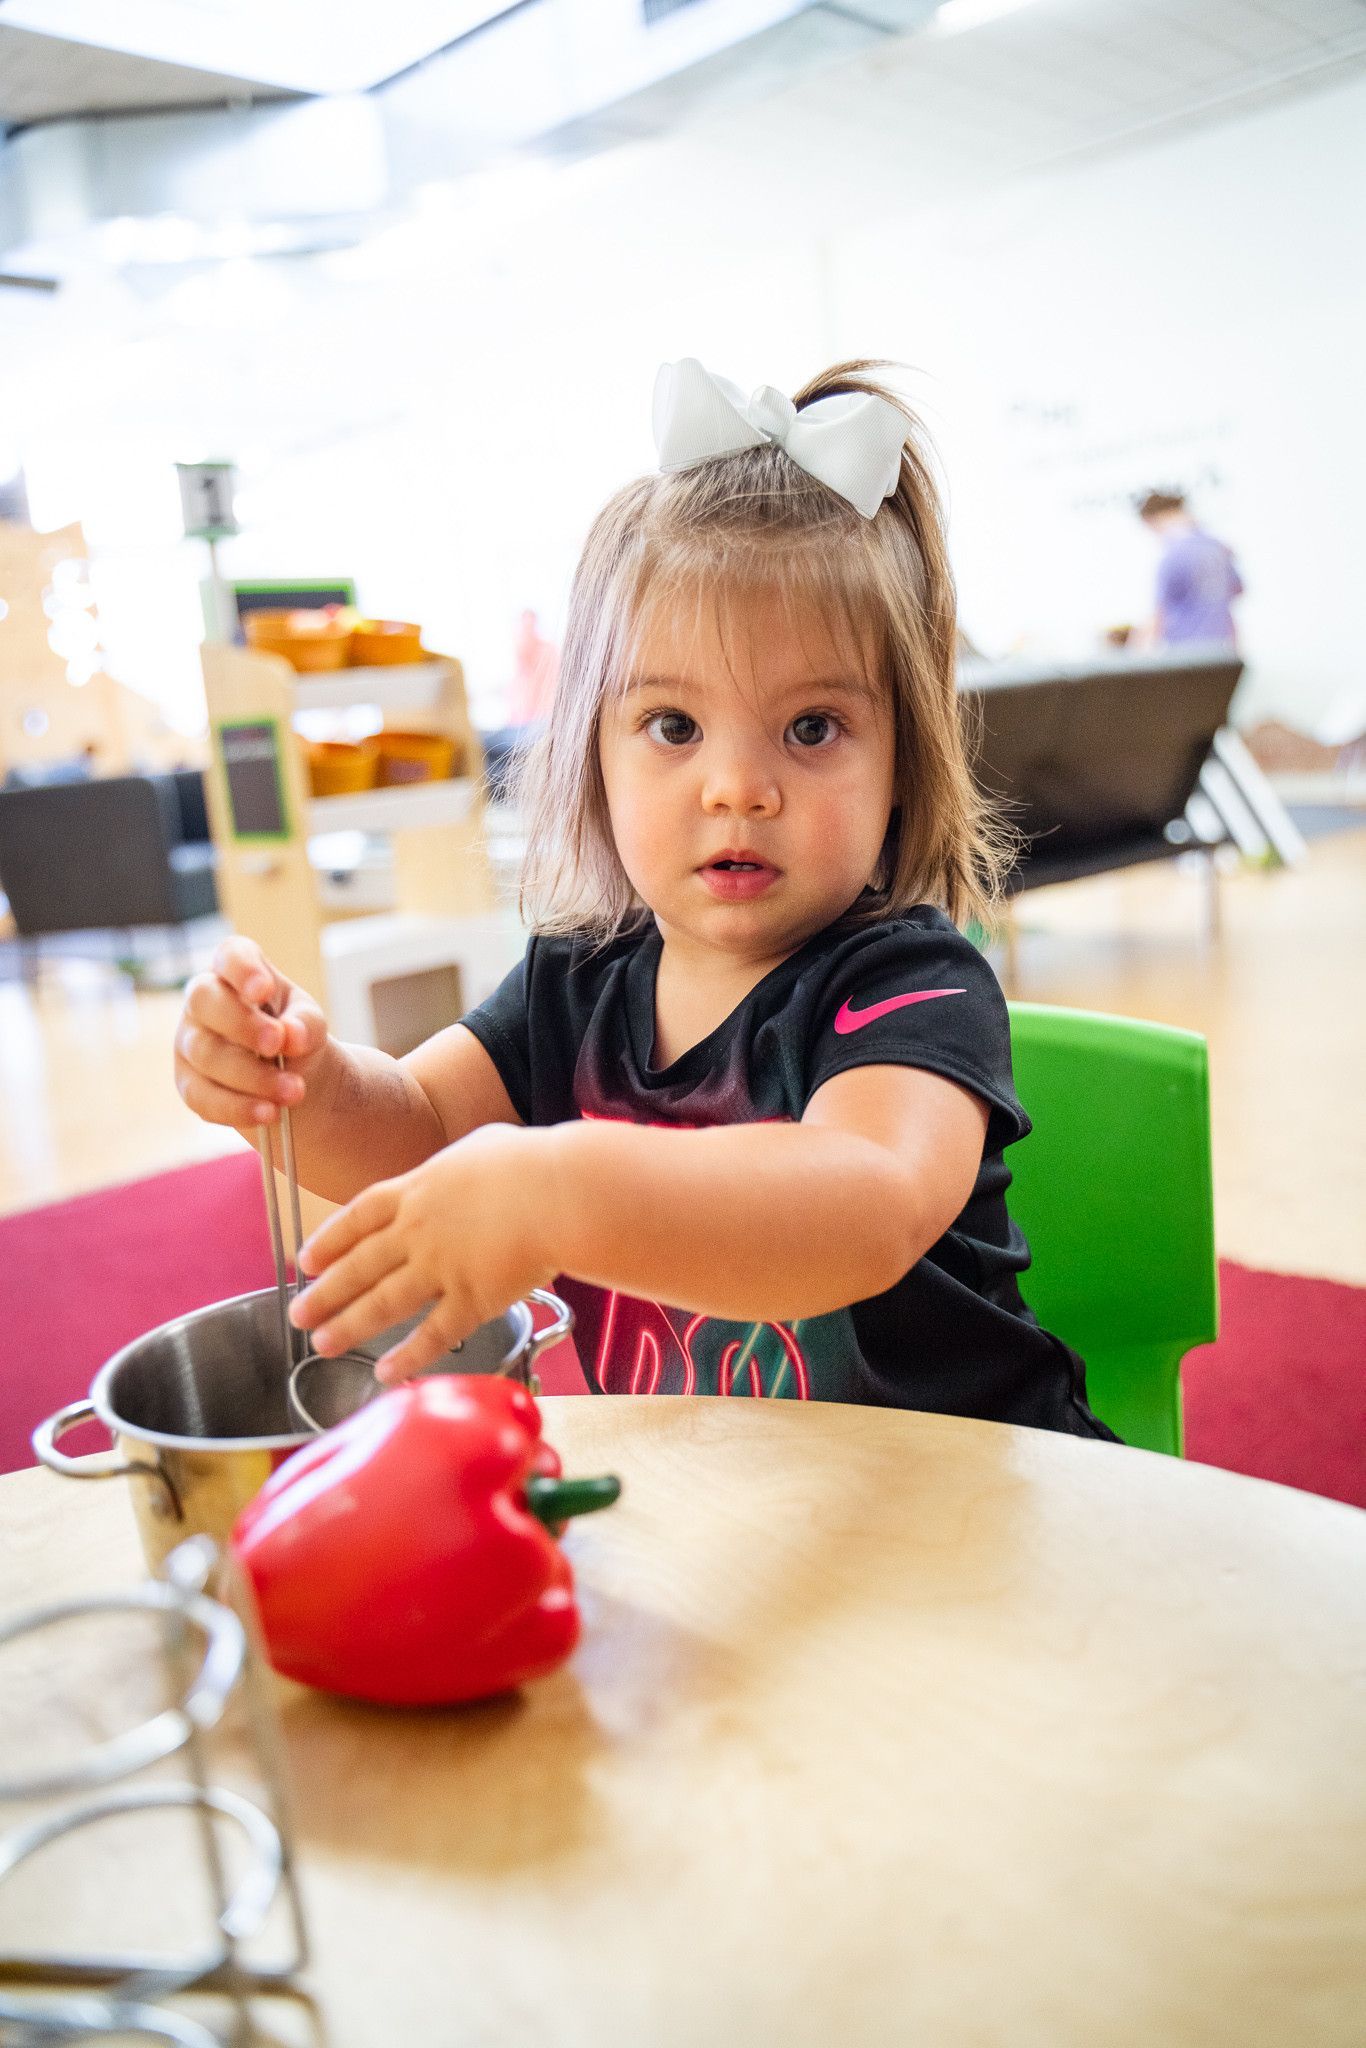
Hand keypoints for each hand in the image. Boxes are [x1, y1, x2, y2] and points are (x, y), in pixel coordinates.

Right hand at [174, 936, 330, 1128]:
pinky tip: (268, 1112)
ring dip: (252, 1076)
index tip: (263, 990)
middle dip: (242, 1025)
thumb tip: (292, 1036)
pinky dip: (238, 1107)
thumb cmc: (296, 1034)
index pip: (229, 955)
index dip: (241, 970)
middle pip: (205, 1001)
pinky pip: (203, 1096)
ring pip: (206, 1054)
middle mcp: (204, 1001)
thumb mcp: (310, 1022)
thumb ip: (305, 1023)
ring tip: (294, 1091)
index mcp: (235, 972)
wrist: (292, 1078)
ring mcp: (190, 1042)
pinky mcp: (188, 1083)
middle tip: (278, 1044)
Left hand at [289, 1125, 557, 1381]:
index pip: (359, 1217)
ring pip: (383, 1303)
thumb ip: (458, 1166)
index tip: (306, 1260)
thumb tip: (461, 1168)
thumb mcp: (481, 1146)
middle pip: (360, 1265)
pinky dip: (408, 1358)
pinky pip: (432, 1335)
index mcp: (418, 1189)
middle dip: (325, 1293)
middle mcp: (418, 1231)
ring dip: (350, 1326)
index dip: (329, 1240)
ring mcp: (441, 1267)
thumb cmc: (531, 1163)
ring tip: (323, 1344)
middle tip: (299, 1314)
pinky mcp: (472, 1299)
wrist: (558, 1191)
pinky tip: (387, 1375)